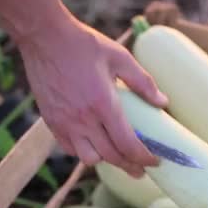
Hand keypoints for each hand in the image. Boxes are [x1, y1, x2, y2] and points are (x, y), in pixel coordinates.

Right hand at [0, 0, 167, 177]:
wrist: (44, 38)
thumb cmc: (84, 45)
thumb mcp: (120, 57)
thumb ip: (143, 82)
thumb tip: (163, 103)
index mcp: (103, 104)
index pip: (127, 144)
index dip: (144, 158)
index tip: (154, 162)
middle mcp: (83, 119)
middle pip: (111, 156)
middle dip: (130, 166)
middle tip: (141, 170)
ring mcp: (64, 123)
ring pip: (88, 158)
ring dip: (105, 160)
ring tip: (116, 156)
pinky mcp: (51, 122)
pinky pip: (69, 148)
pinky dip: (83, 151)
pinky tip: (92, 144)